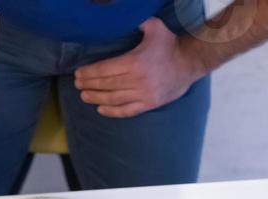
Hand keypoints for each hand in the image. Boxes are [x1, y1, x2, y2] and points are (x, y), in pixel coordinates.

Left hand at [74, 18, 203, 118]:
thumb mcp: (154, 27)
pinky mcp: (149, 104)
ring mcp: (144, 94)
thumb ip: (137, 21)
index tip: (78, 73)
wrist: (189, 63)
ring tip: (84, 96)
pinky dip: (112, 112)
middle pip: (107, 85)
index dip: (89, 73)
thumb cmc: (169, 44)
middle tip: (77, 85)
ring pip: (114, 99)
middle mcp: (138, 80)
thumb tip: (120, 16)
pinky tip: (100, 109)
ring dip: (96, 98)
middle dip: (89, 85)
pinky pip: (127, 111)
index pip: (106, 70)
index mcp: (136, 62)